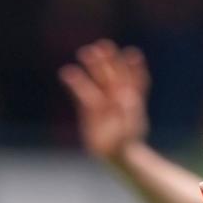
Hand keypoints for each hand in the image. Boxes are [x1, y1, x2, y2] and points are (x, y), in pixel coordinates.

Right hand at [59, 39, 150, 162]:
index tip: (132, 54)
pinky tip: (67, 72)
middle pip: (114, 74)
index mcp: (133, 98)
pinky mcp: (90, 109)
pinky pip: (82, 93)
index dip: (134, 66)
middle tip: (101, 46)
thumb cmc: (128, 141)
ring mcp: (104, 101)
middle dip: (108, 60)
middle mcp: (119, 96)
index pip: (135, 78)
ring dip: (92, 67)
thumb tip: (127, 97)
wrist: (118, 156)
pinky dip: (76, 83)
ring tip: (84, 52)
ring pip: (98, 80)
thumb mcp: (131, 126)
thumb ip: (130, 112)